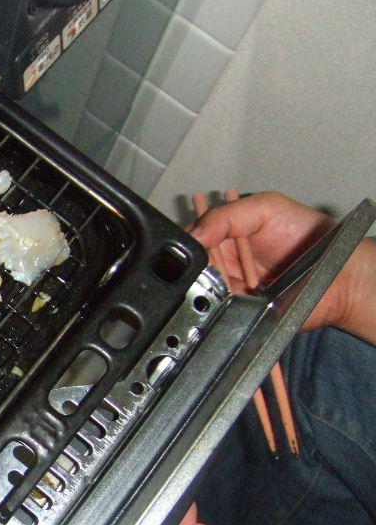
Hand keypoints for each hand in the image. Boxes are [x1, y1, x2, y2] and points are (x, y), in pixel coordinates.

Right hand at [189, 191, 375, 344]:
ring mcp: (226, 291)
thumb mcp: (266, 208)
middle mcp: (219, 264)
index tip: (194, 244)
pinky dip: (216, 310)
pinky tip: (232, 299)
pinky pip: (213, 315)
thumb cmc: (311, 238)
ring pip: (195, 293)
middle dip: (192, 268)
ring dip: (204, 290)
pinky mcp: (235, 315)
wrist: (339, 278)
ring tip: (230, 281)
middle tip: (214, 265)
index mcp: (222, 236)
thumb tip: (192, 234)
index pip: (189, 239)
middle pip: (186, 269)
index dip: (186, 243)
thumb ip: (227, 214)